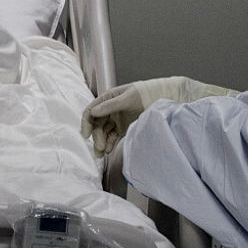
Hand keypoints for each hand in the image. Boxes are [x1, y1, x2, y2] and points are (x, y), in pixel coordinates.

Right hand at [81, 76, 235, 154]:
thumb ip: (110, 105)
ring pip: (103, 133)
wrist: (162, 98)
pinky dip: (109, 143)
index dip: (85, 123)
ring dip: (101, 142)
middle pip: (96, 125)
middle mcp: (109, 109)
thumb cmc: (145, 93)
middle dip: (96, 137)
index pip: (91, 111)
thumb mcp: (127, 98)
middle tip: (99, 148)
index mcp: (107, 99)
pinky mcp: (123, 128)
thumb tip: (93, 112)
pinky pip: (112, 137)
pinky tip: (108, 150)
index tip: (85, 135)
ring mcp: (116, 119)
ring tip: (101, 154)